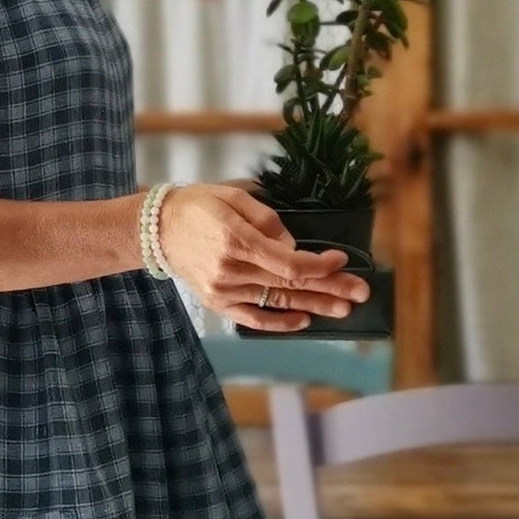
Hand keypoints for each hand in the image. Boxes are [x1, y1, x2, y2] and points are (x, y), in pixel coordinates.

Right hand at [154, 183, 370, 330]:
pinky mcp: (218, 303)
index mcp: (235, 240)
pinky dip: (280, 322)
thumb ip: (267, 220)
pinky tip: (304, 320)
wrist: (158, 230)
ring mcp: (224, 291)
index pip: (288, 261)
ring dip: (313, 305)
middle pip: (289, 283)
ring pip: (277, 300)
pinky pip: (253, 318)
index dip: (319, 264)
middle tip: (361, 292)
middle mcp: (231, 270)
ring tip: (344, 308)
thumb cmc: (198, 206)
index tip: (341, 259)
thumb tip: (294, 246)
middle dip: (329, 287)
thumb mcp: (233, 197)